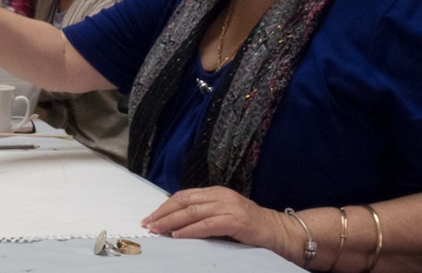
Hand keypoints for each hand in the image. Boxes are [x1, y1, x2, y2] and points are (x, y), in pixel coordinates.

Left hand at [141, 186, 289, 253]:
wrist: (280, 231)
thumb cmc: (251, 227)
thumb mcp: (224, 215)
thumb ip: (204, 214)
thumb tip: (176, 223)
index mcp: (216, 192)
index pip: (184, 196)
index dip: (165, 206)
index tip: (151, 217)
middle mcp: (220, 196)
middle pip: (184, 201)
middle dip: (163, 213)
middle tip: (148, 223)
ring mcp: (228, 207)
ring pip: (192, 212)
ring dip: (171, 222)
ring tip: (157, 229)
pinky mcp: (236, 220)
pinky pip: (206, 225)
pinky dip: (189, 230)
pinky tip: (178, 235)